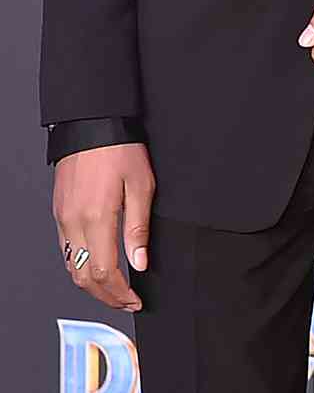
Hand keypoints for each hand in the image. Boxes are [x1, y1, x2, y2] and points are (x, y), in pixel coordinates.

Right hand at [52, 142, 153, 311]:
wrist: (92, 126)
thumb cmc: (120, 150)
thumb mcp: (142, 186)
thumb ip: (138, 229)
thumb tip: (140, 262)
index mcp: (96, 218)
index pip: (103, 272)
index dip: (119, 292)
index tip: (135, 299)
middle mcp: (73, 223)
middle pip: (82, 277)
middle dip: (105, 296)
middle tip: (126, 301)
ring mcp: (62, 219)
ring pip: (70, 267)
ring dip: (91, 285)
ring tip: (114, 290)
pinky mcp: (59, 213)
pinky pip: (65, 250)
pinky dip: (79, 266)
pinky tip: (96, 266)